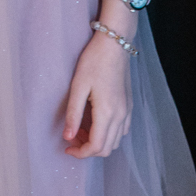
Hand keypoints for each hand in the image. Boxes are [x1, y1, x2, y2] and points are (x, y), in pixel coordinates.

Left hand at [62, 31, 132, 158]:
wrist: (114, 43)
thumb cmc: (94, 61)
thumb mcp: (78, 86)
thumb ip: (73, 114)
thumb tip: (67, 137)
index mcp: (107, 113)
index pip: (96, 147)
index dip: (80, 153)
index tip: (66, 148)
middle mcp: (120, 115)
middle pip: (107, 149)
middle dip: (88, 149)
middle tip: (72, 137)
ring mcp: (127, 110)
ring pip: (115, 141)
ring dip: (98, 142)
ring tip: (81, 128)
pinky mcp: (129, 104)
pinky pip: (122, 130)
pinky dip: (109, 134)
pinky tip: (96, 122)